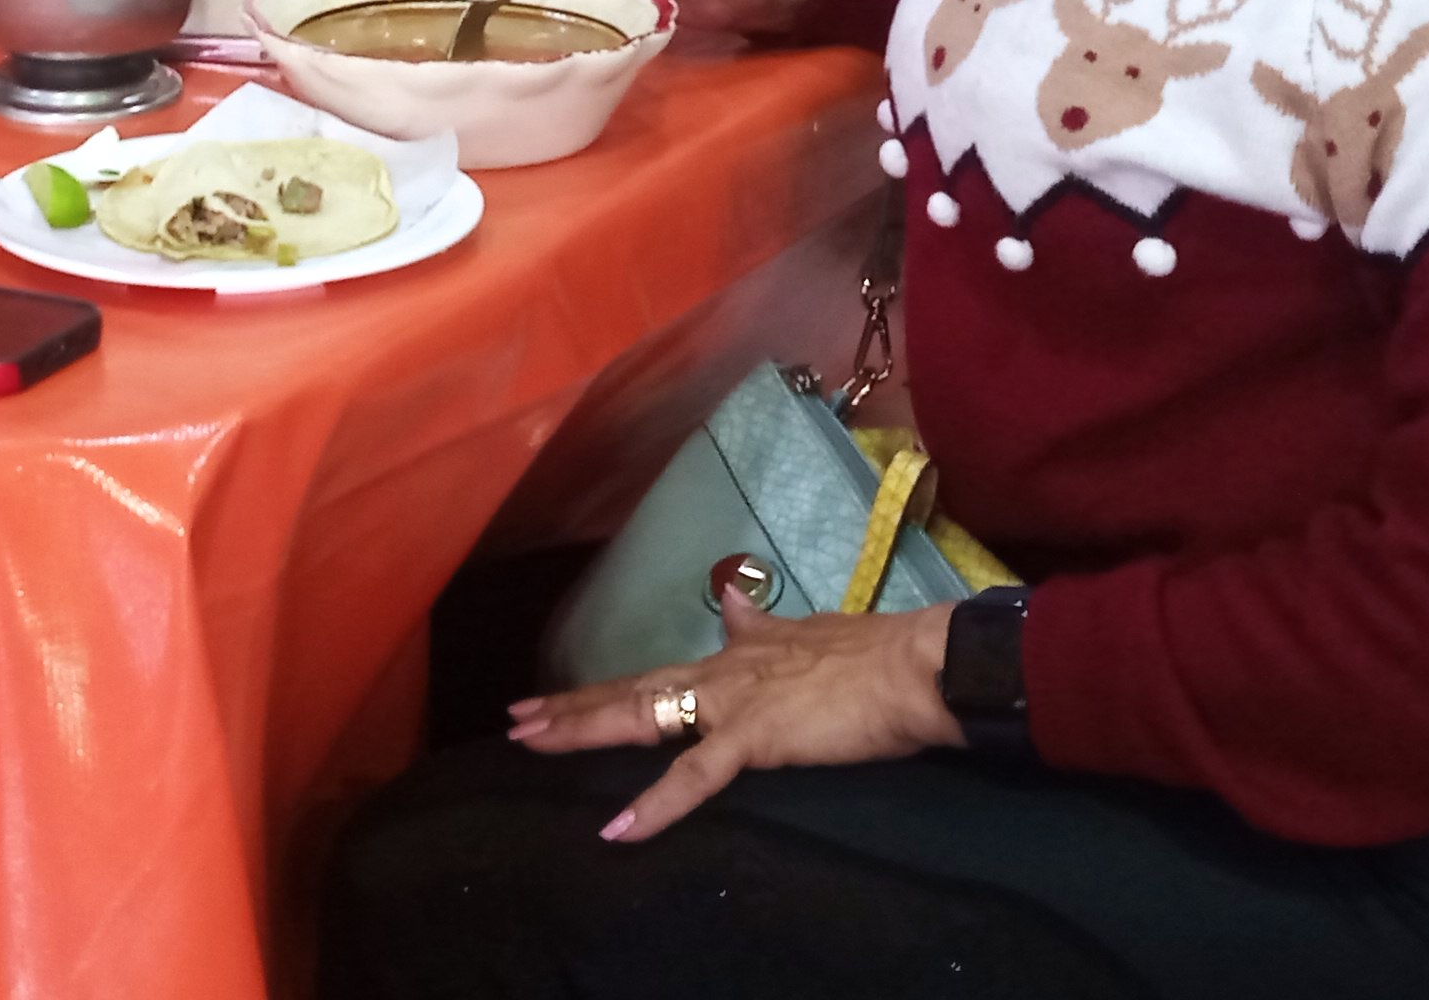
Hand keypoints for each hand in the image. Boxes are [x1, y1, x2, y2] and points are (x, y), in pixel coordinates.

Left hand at [512, 593, 964, 842]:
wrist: (914, 667)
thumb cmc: (874, 656)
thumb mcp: (808, 631)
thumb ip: (762, 626)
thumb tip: (732, 598)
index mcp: (736, 654)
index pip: (656, 673)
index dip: (604, 688)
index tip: (555, 697)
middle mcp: (720, 672)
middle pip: (631, 690)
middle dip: (570, 706)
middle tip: (515, 718)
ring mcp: (731, 703)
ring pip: (641, 716)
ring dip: (582, 731)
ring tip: (529, 743)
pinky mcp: (753, 738)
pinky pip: (692, 778)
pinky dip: (653, 806)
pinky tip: (616, 829)